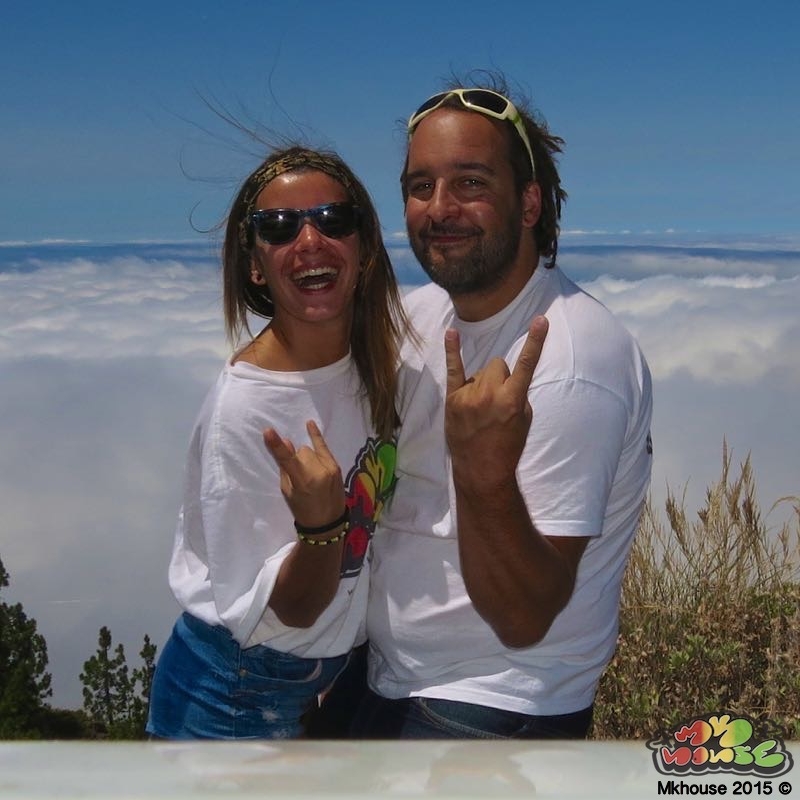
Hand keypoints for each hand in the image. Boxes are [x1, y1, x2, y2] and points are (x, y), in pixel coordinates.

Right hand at [263, 420, 344, 527]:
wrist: (328, 523)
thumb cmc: (303, 510)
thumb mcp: (288, 492)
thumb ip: (286, 468)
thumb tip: (286, 443)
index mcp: (302, 482)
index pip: (286, 460)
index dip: (277, 445)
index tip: (268, 431)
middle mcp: (317, 472)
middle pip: (300, 452)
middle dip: (296, 459)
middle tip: (299, 474)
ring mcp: (329, 468)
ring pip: (309, 450)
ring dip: (306, 457)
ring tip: (310, 472)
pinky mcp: (336, 466)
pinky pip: (324, 446)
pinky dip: (316, 436)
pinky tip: (309, 424)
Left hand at [444, 316, 548, 488]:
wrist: (481, 470)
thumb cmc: (507, 446)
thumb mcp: (524, 420)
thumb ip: (518, 394)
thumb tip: (508, 377)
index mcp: (513, 399)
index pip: (526, 364)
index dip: (535, 340)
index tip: (541, 319)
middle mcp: (489, 394)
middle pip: (497, 365)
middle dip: (499, 377)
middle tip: (496, 401)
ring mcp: (468, 395)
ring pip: (479, 372)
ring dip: (482, 383)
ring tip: (480, 409)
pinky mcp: (452, 399)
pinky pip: (452, 369)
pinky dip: (452, 350)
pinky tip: (451, 333)